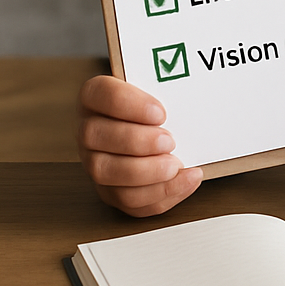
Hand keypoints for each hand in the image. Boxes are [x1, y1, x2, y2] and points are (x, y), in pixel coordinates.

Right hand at [77, 75, 201, 216]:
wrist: (165, 128)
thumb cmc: (162, 105)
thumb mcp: (164, 87)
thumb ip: (170, 86)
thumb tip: (194, 89)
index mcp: (97, 97)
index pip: (98, 92)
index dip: (127, 103)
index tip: (161, 113)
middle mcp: (90, 129)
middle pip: (94, 135)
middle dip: (136, 141)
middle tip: (170, 141)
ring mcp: (95, 161)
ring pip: (105, 172)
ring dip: (144, 172)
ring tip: (175, 165)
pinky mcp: (110, 189)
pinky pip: (126, 200)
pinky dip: (159, 194)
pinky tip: (185, 180)